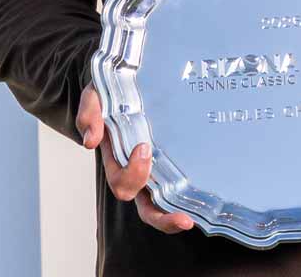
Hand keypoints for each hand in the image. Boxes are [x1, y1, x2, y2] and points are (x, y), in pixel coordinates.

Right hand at [77, 84, 193, 233]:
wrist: (130, 81)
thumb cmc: (112, 93)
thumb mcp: (96, 96)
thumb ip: (90, 113)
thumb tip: (90, 141)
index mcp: (118, 160)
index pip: (123, 182)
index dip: (133, 173)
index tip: (144, 147)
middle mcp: (139, 172)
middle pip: (147, 208)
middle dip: (162, 218)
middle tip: (182, 218)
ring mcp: (159, 170)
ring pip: (165, 206)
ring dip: (176, 217)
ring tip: (191, 219)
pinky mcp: (177, 162)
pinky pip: (183, 187)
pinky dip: (192, 199)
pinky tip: (210, 199)